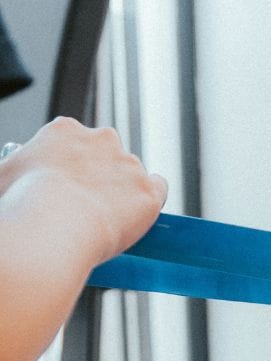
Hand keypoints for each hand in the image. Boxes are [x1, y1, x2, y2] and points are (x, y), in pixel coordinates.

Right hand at [0, 117, 166, 265]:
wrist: (54, 223)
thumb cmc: (23, 202)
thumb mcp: (7, 174)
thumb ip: (21, 168)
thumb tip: (19, 171)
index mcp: (66, 130)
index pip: (78, 142)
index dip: (76, 166)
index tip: (71, 185)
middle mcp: (102, 140)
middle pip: (110, 154)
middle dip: (104, 175)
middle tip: (91, 203)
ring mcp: (129, 165)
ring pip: (135, 174)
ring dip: (127, 191)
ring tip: (110, 217)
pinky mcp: (148, 192)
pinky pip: (159, 189)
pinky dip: (152, 200)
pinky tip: (141, 212)